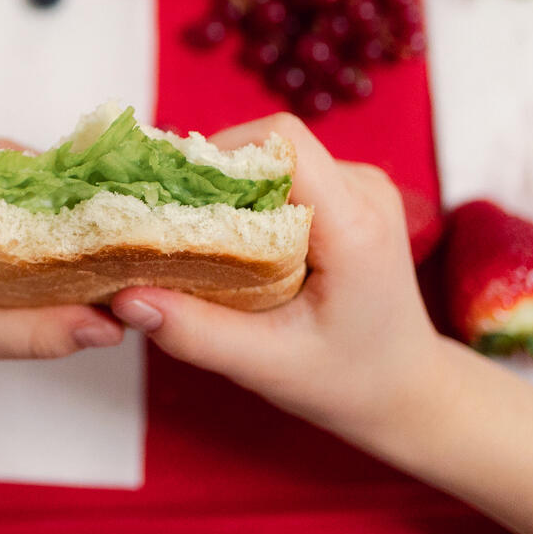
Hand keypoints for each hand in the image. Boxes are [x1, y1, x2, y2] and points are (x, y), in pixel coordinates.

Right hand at [110, 111, 441, 443]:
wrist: (407, 392)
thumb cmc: (348, 383)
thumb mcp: (269, 366)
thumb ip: (198, 332)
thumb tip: (125, 298)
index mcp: (354, 223)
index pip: (283, 141)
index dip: (220, 153)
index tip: (173, 196)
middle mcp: (364, 190)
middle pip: (271, 144)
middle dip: (214, 177)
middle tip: (171, 225)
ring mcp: (361, 189)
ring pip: (275, 155)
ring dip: (229, 190)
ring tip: (199, 238)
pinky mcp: (349, 196)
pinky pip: (286, 173)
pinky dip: (248, 199)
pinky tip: (231, 244)